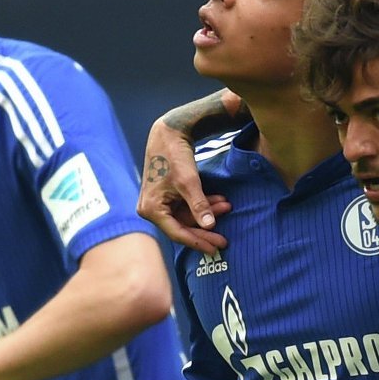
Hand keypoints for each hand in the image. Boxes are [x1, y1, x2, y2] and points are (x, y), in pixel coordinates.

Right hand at [137, 120, 231, 252]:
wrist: (169, 132)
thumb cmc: (175, 155)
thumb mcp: (189, 182)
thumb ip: (199, 205)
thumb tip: (209, 226)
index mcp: (151, 209)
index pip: (177, 233)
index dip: (198, 241)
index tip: (216, 247)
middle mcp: (151, 209)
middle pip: (182, 227)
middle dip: (205, 229)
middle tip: (225, 239)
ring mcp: (158, 203)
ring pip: (186, 216)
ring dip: (207, 213)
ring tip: (227, 207)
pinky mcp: (166, 195)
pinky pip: (185, 206)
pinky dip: (202, 204)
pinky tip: (219, 201)